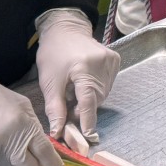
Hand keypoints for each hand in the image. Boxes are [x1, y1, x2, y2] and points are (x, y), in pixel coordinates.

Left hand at [35, 8, 120, 138]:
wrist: (65, 30)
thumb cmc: (53, 55)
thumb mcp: (49, 82)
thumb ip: (55, 108)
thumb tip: (58, 132)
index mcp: (84, 67)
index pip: (89, 100)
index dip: (88, 119)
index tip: (87, 136)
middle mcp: (102, 63)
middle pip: (96, 98)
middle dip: (83, 108)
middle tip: (69, 109)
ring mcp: (112, 60)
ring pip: (103, 93)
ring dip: (90, 99)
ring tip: (76, 92)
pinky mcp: (116, 60)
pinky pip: (108, 84)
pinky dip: (97, 89)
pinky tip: (86, 83)